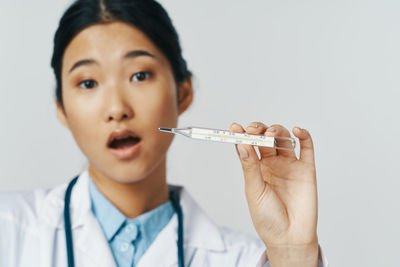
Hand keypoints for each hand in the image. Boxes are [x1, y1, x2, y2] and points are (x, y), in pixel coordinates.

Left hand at [230, 122, 318, 266]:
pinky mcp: (306, 169)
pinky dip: (303, 135)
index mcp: (256, 169)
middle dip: (259, 130)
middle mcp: (272, 164)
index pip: (248, 146)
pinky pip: (307, 148)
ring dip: (277, 131)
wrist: (289, 237)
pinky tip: (296, 130)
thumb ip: (250, 166)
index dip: (242, 135)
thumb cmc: (267, 217)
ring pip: (283, 139)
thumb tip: (241, 143)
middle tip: (254, 130)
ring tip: (271, 135)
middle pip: (265, 139)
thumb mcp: (254, 190)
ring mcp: (289, 165)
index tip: (234, 127)